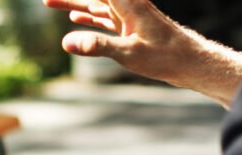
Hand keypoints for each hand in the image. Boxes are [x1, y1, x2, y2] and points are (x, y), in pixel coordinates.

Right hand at [42, 0, 241, 105]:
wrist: (190, 62)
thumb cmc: (164, 56)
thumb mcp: (128, 53)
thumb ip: (97, 46)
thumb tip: (66, 42)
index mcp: (127, 3)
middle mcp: (126, 4)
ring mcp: (127, 16)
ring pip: (94, 5)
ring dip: (73, 4)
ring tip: (50, 3)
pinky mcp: (129, 27)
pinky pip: (102, 17)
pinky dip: (87, 16)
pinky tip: (75, 18)